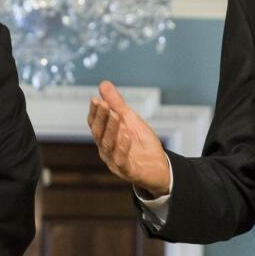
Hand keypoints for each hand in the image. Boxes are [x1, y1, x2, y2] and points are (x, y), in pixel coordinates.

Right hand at [87, 81, 170, 197]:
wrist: (159, 166)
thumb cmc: (142, 144)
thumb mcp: (130, 119)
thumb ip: (116, 103)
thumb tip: (103, 84)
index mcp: (105, 137)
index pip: (95, 124)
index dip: (94, 112)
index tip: (95, 99)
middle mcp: (106, 150)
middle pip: (98, 134)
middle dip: (101, 118)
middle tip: (103, 103)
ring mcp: (115, 161)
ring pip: (108, 146)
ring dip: (111, 129)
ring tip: (115, 114)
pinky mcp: (127, 171)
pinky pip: (121, 160)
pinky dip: (122, 147)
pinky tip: (126, 134)